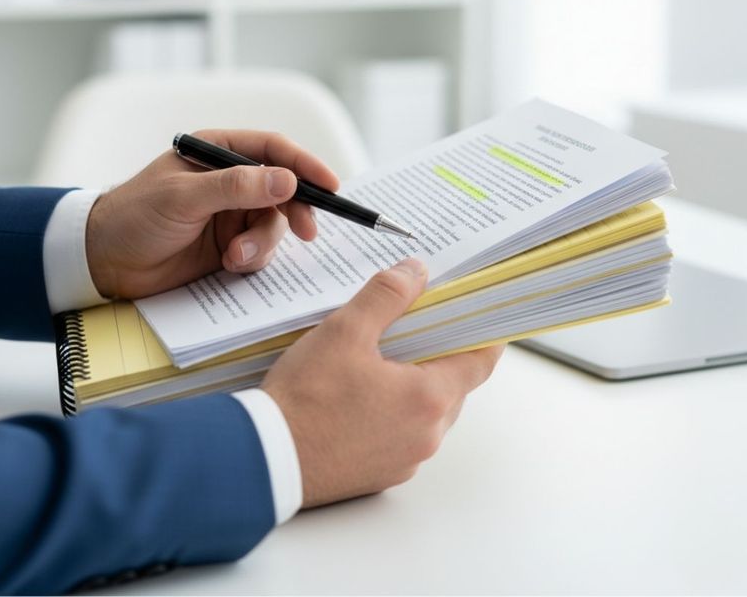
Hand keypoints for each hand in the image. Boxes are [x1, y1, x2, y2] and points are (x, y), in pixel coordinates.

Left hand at [85, 130, 339, 298]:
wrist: (105, 263)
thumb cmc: (134, 216)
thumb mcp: (184, 196)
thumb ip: (236, 187)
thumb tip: (286, 180)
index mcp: (218, 152)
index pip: (272, 150)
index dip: (304, 165)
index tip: (330, 185)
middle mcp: (230, 181)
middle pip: (283, 190)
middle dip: (296, 211)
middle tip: (308, 231)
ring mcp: (231, 214)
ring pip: (274, 225)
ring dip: (263, 242)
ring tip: (236, 257)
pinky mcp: (229, 245)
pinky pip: (260, 250)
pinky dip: (253, 259)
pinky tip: (231, 264)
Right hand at [262, 258, 504, 507]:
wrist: (264, 458)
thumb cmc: (305, 398)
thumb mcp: (346, 330)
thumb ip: (387, 295)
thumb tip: (416, 271)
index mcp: (429, 399)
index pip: (481, 362)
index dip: (483, 334)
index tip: (477, 314)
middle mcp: (426, 436)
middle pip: (453, 386)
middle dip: (439, 354)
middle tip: (414, 327)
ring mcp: (405, 460)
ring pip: (427, 412)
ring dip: (415, 384)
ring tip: (380, 359)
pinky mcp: (381, 474)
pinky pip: (403, 435)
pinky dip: (394, 412)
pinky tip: (361, 395)